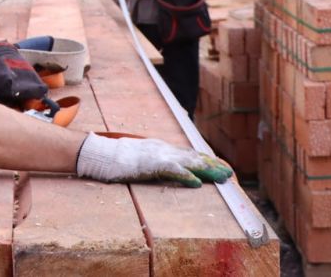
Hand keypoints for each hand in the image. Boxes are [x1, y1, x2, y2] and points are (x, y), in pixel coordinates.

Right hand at [76, 133, 231, 186]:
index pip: (189, 153)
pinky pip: (171, 170)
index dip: (206, 160)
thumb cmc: (117, 160)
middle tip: (229, 174)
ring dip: (207, 170)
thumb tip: (167, 171)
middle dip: (212, 165)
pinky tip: (197, 182)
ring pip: (188, 162)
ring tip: (222, 177)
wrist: (100, 154)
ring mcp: (157, 155)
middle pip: (193, 156)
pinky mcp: (149, 163)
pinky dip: (185, 175)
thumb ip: (155, 164)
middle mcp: (163, 149)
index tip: (220, 166)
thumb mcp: (141, 160)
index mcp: (161, 148)